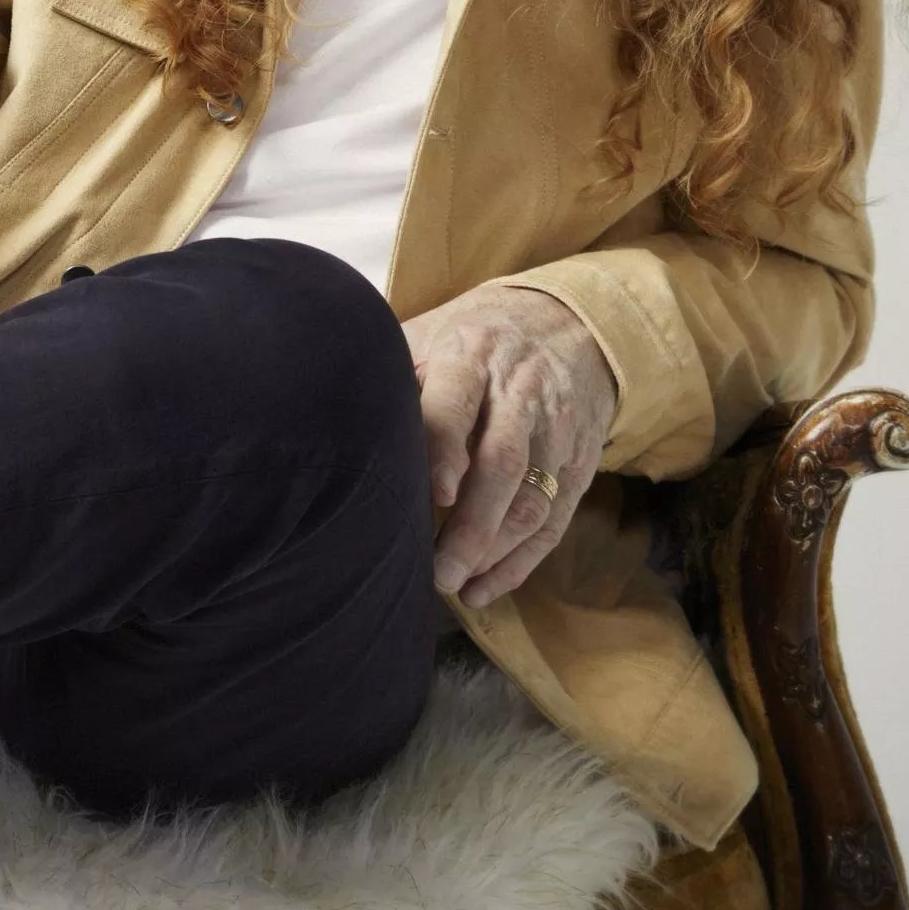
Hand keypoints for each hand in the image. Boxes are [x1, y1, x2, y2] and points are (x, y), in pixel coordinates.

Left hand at [401, 282, 616, 607]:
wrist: (567, 321)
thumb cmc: (472, 338)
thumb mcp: (430, 333)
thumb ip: (395, 375)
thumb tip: (329, 416)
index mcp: (471, 355)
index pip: (459, 403)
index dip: (445, 449)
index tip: (432, 493)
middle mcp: (520, 392)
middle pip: (504, 462)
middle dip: (471, 523)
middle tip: (436, 570)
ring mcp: (557, 429)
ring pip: (534, 498)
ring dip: (495, 550)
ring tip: (454, 584)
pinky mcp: (580, 461)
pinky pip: (555, 519)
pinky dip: (521, 562)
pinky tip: (484, 588)